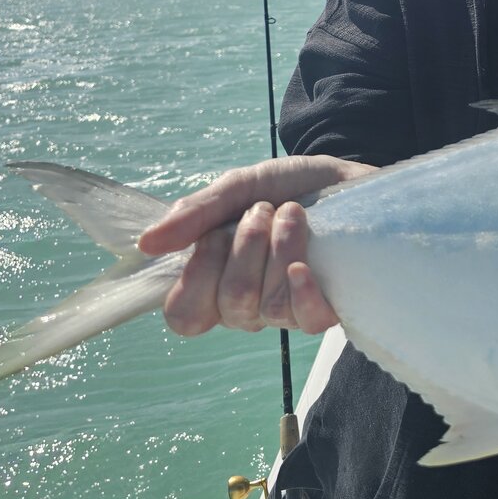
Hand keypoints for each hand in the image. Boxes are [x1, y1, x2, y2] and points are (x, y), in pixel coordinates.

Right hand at [137, 154, 375, 337]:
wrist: (350, 178)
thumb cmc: (292, 186)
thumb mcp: (240, 187)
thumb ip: (196, 214)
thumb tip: (147, 243)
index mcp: (218, 279)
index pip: (184, 315)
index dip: (195, 277)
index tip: (213, 236)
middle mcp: (249, 303)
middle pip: (228, 303)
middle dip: (245, 244)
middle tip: (264, 211)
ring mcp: (287, 308)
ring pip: (265, 305)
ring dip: (278, 248)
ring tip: (293, 214)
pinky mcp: (325, 306)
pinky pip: (303, 320)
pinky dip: (301, 291)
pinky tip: (305, 266)